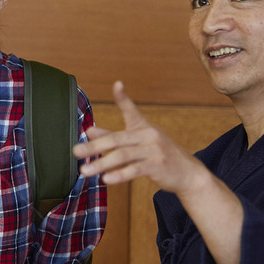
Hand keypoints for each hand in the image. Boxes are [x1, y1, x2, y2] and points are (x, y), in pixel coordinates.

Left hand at [74, 81, 205, 195]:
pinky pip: (135, 170)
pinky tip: (106, 179)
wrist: (188, 173)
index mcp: (143, 126)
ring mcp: (154, 150)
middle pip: (116, 139)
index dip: (123, 97)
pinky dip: (119, 175)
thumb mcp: (137, 143)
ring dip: (101, 164)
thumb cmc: (158, 156)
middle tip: (75, 151)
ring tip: (84, 171)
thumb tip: (89, 131)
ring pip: (123, 156)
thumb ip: (113, 137)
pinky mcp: (158, 166)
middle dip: (93, 146)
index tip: (117, 84)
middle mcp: (148, 135)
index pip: (131, 109)